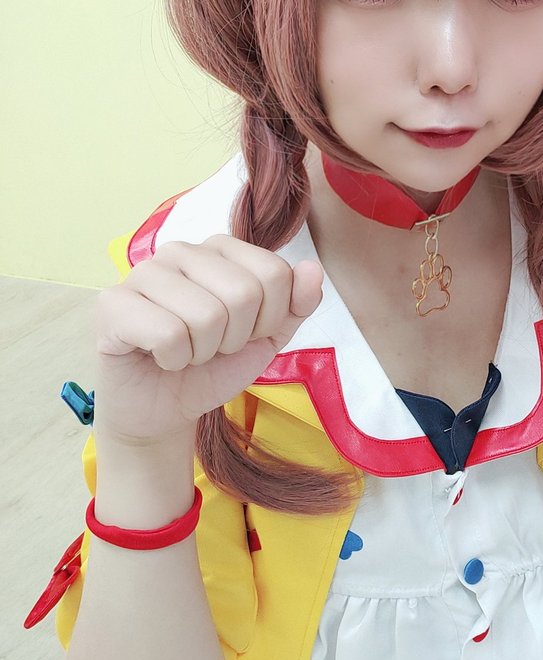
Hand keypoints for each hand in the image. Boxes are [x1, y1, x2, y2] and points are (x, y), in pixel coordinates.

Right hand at [93, 234, 323, 447]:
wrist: (164, 410)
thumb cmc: (213, 365)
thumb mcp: (267, 337)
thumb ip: (296, 304)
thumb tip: (312, 268)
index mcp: (220, 249)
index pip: (274, 273)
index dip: (268, 319)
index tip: (244, 334)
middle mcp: (180, 250)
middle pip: (243, 293)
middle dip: (235, 338)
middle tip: (211, 348)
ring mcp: (143, 273)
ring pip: (206, 315)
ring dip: (203, 352)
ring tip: (186, 352)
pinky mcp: (112, 304)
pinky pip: (168, 334)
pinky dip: (173, 360)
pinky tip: (160, 358)